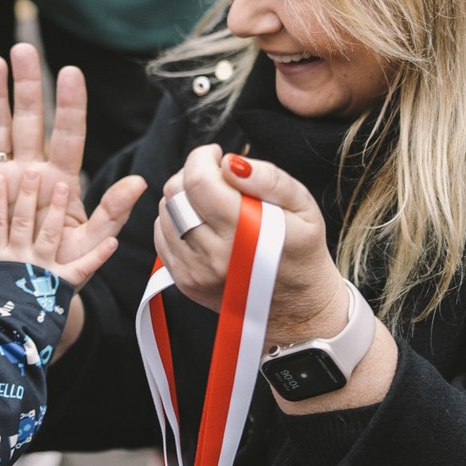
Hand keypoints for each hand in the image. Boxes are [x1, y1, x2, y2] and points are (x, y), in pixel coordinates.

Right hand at [0, 43, 145, 287]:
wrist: (15, 293)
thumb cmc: (56, 270)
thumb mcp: (87, 246)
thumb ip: (112, 214)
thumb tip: (140, 183)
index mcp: (59, 179)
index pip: (66, 133)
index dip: (68, 104)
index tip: (70, 72)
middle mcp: (28, 171)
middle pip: (27, 120)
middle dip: (26, 85)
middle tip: (22, 49)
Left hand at [154, 146, 348, 347]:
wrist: (299, 309)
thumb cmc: (303, 251)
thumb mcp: (303, 207)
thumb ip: (269, 179)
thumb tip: (231, 162)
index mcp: (245, 232)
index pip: (198, 181)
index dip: (202, 157)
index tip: (218, 156)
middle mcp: (215, 255)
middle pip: (176, 195)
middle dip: (191, 174)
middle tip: (215, 176)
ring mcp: (196, 272)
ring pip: (164, 214)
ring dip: (181, 197)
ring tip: (209, 200)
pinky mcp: (186, 283)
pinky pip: (161, 239)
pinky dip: (173, 221)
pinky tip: (199, 221)